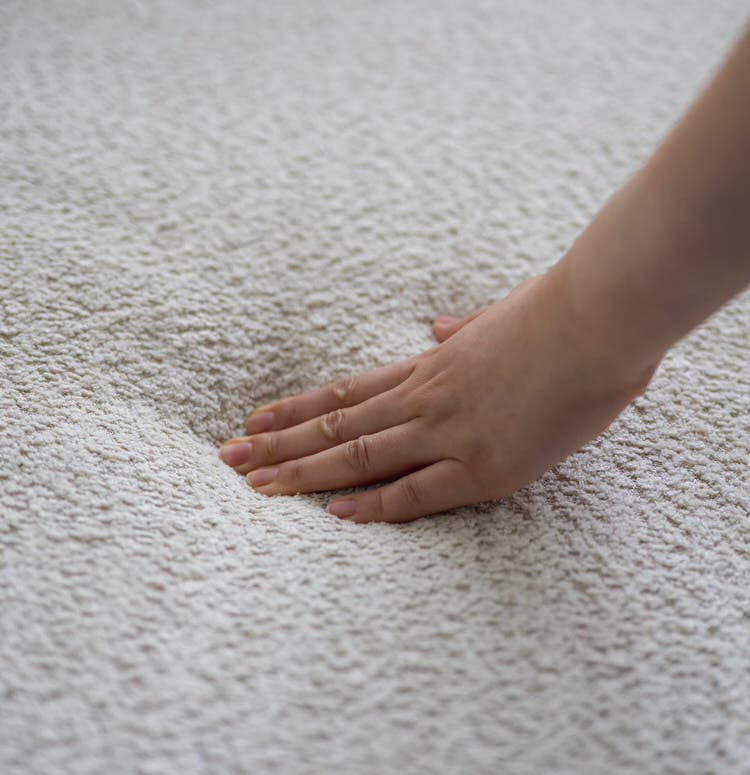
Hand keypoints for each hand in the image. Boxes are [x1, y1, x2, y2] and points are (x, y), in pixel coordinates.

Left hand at [219, 268, 655, 522]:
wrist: (599, 316)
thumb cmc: (559, 311)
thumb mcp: (501, 313)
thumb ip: (464, 327)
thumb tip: (437, 326)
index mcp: (431, 366)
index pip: (346, 392)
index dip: (297, 409)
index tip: (256, 420)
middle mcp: (426, 399)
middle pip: (336, 426)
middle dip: (279, 443)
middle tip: (227, 458)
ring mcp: (450, 432)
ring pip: (359, 456)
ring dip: (303, 473)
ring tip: (254, 486)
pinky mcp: (485, 466)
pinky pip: (416, 492)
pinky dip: (374, 506)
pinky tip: (333, 515)